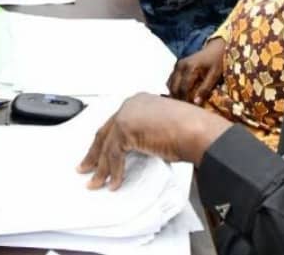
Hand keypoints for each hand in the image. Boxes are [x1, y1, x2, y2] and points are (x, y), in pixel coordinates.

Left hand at [78, 93, 231, 189]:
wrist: (197, 130)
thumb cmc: (190, 131)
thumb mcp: (162, 131)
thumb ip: (145, 137)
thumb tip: (136, 153)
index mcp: (140, 101)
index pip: (115, 123)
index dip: (106, 141)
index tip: (98, 154)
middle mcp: (131, 104)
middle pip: (105, 132)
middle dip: (95, 153)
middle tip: (86, 167)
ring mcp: (127, 114)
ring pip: (107, 145)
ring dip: (101, 167)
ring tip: (95, 183)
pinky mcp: (126, 128)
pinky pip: (114, 154)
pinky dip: (114, 171)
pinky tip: (114, 182)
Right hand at [167, 38, 225, 103]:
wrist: (215, 48)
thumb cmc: (217, 61)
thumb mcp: (215, 75)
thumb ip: (205, 88)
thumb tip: (196, 103)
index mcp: (190, 67)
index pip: (183, 88)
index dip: (186, 100)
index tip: (191, 110)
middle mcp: (180, 65)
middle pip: (174, 87)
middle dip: (178, 99)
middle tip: (186, 109)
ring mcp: (177, 65)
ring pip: (170, 84)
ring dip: (174, 94)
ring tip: (183, 103)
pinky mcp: (177, 66)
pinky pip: (171, 80)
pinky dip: (174, 88)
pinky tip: (181, 95)